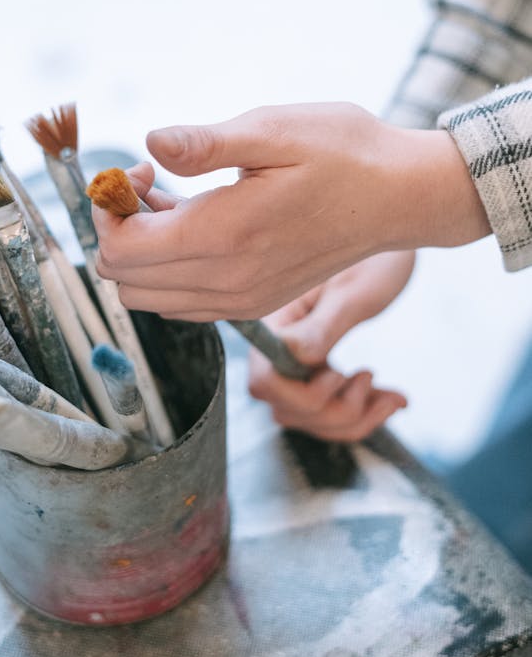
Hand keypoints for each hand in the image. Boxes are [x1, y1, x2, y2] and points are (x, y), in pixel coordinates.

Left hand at [93, 103, 488, 320]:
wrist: (400, 197)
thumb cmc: (342, 153)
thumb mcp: (274, 130)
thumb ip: (205, 143)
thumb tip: (150, 143)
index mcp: (225, 237)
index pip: (120, 250)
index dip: (110, 207)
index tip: (140, 169)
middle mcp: (227, 283)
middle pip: (124, 280)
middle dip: (120, 228)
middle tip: (151, 182)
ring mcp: (240, 301)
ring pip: (148, 297)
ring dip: (143, 251)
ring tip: (174, 201)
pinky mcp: (252, 304)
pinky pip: (181, 303)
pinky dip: (170, 269)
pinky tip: (197, 224)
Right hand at [247, 251, 413, 440]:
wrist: (391, 236)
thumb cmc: (376, 257)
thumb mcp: (355, 290)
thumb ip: (324, 325)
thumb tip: (295, 356)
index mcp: (277, 322)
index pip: (263, 382)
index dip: (301, 395)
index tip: (339, 373)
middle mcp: (279, 347)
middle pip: (285, 410)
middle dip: (334, 412)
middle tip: (368, 375)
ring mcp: (298, 364)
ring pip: (308, 420)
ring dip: (351, 420)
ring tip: (387, 392)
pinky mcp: (320, 374)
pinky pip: (330, 415)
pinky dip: (363, 416)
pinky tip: (393, 398)